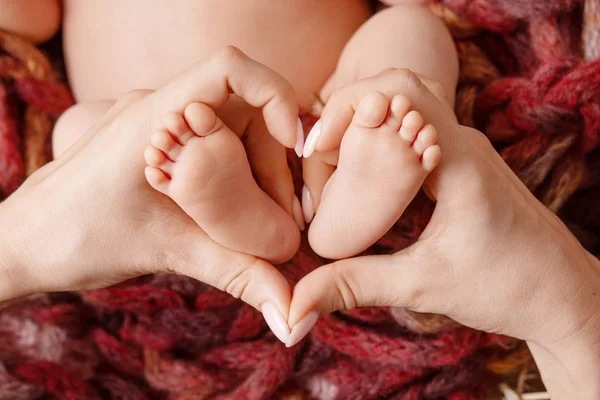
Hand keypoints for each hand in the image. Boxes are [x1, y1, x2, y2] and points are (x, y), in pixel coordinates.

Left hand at [0, 47, 299, 342]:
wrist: (26, 243)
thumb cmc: (78, 238)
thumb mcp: (167, 253)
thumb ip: (238, 275)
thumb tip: (291, 316)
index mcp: (155, 117)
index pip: (231, 69)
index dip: (275, 96)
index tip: (294, 146)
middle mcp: (160, 109)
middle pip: (245, 110)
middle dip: (275, 162)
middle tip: (283, 220)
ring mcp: (159, 123)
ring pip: (233, 130)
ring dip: (258, 174)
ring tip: (262, 226)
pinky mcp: (160, 142)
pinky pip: (214, 144)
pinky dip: (236, 176)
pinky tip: (235, 216)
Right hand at [287, 69, 599, 398]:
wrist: (565, 295)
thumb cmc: (507, 287)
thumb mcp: (422, 285)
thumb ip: (353, 285)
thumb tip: (296, 302)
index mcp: (456, 158)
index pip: (398, 90)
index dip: (348, 106)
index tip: (315, 147)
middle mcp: (464, 142)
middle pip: (400, 92)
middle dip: (352, 114)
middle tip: (319, 155)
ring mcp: (468, 151)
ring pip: (411, 111)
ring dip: (371, 127)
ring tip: (336, 163)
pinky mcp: (467, 166)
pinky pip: (422, 133)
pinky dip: (388, 143)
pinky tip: (370, 175)